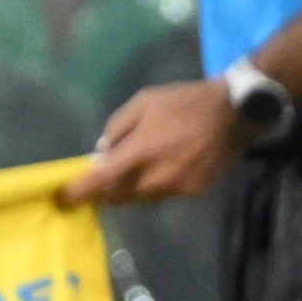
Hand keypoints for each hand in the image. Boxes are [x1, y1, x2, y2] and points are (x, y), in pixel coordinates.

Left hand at [62, 78, 242, 206]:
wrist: (235, 113)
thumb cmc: (185, 102)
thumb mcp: (144, 101)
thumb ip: (117, 127)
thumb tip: (103, 152)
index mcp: (140, 153)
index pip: (100, 181)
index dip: (80, 192)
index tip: (66, 197)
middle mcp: (156, 177)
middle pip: (120, 196)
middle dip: (108, 190)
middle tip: (105, 178)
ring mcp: (177, 187)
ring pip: (143, 198)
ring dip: (133, 189)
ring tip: (139, 171)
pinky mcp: (195, 191)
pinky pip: (167, 194)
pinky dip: (159, 186)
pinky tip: (168, 168)